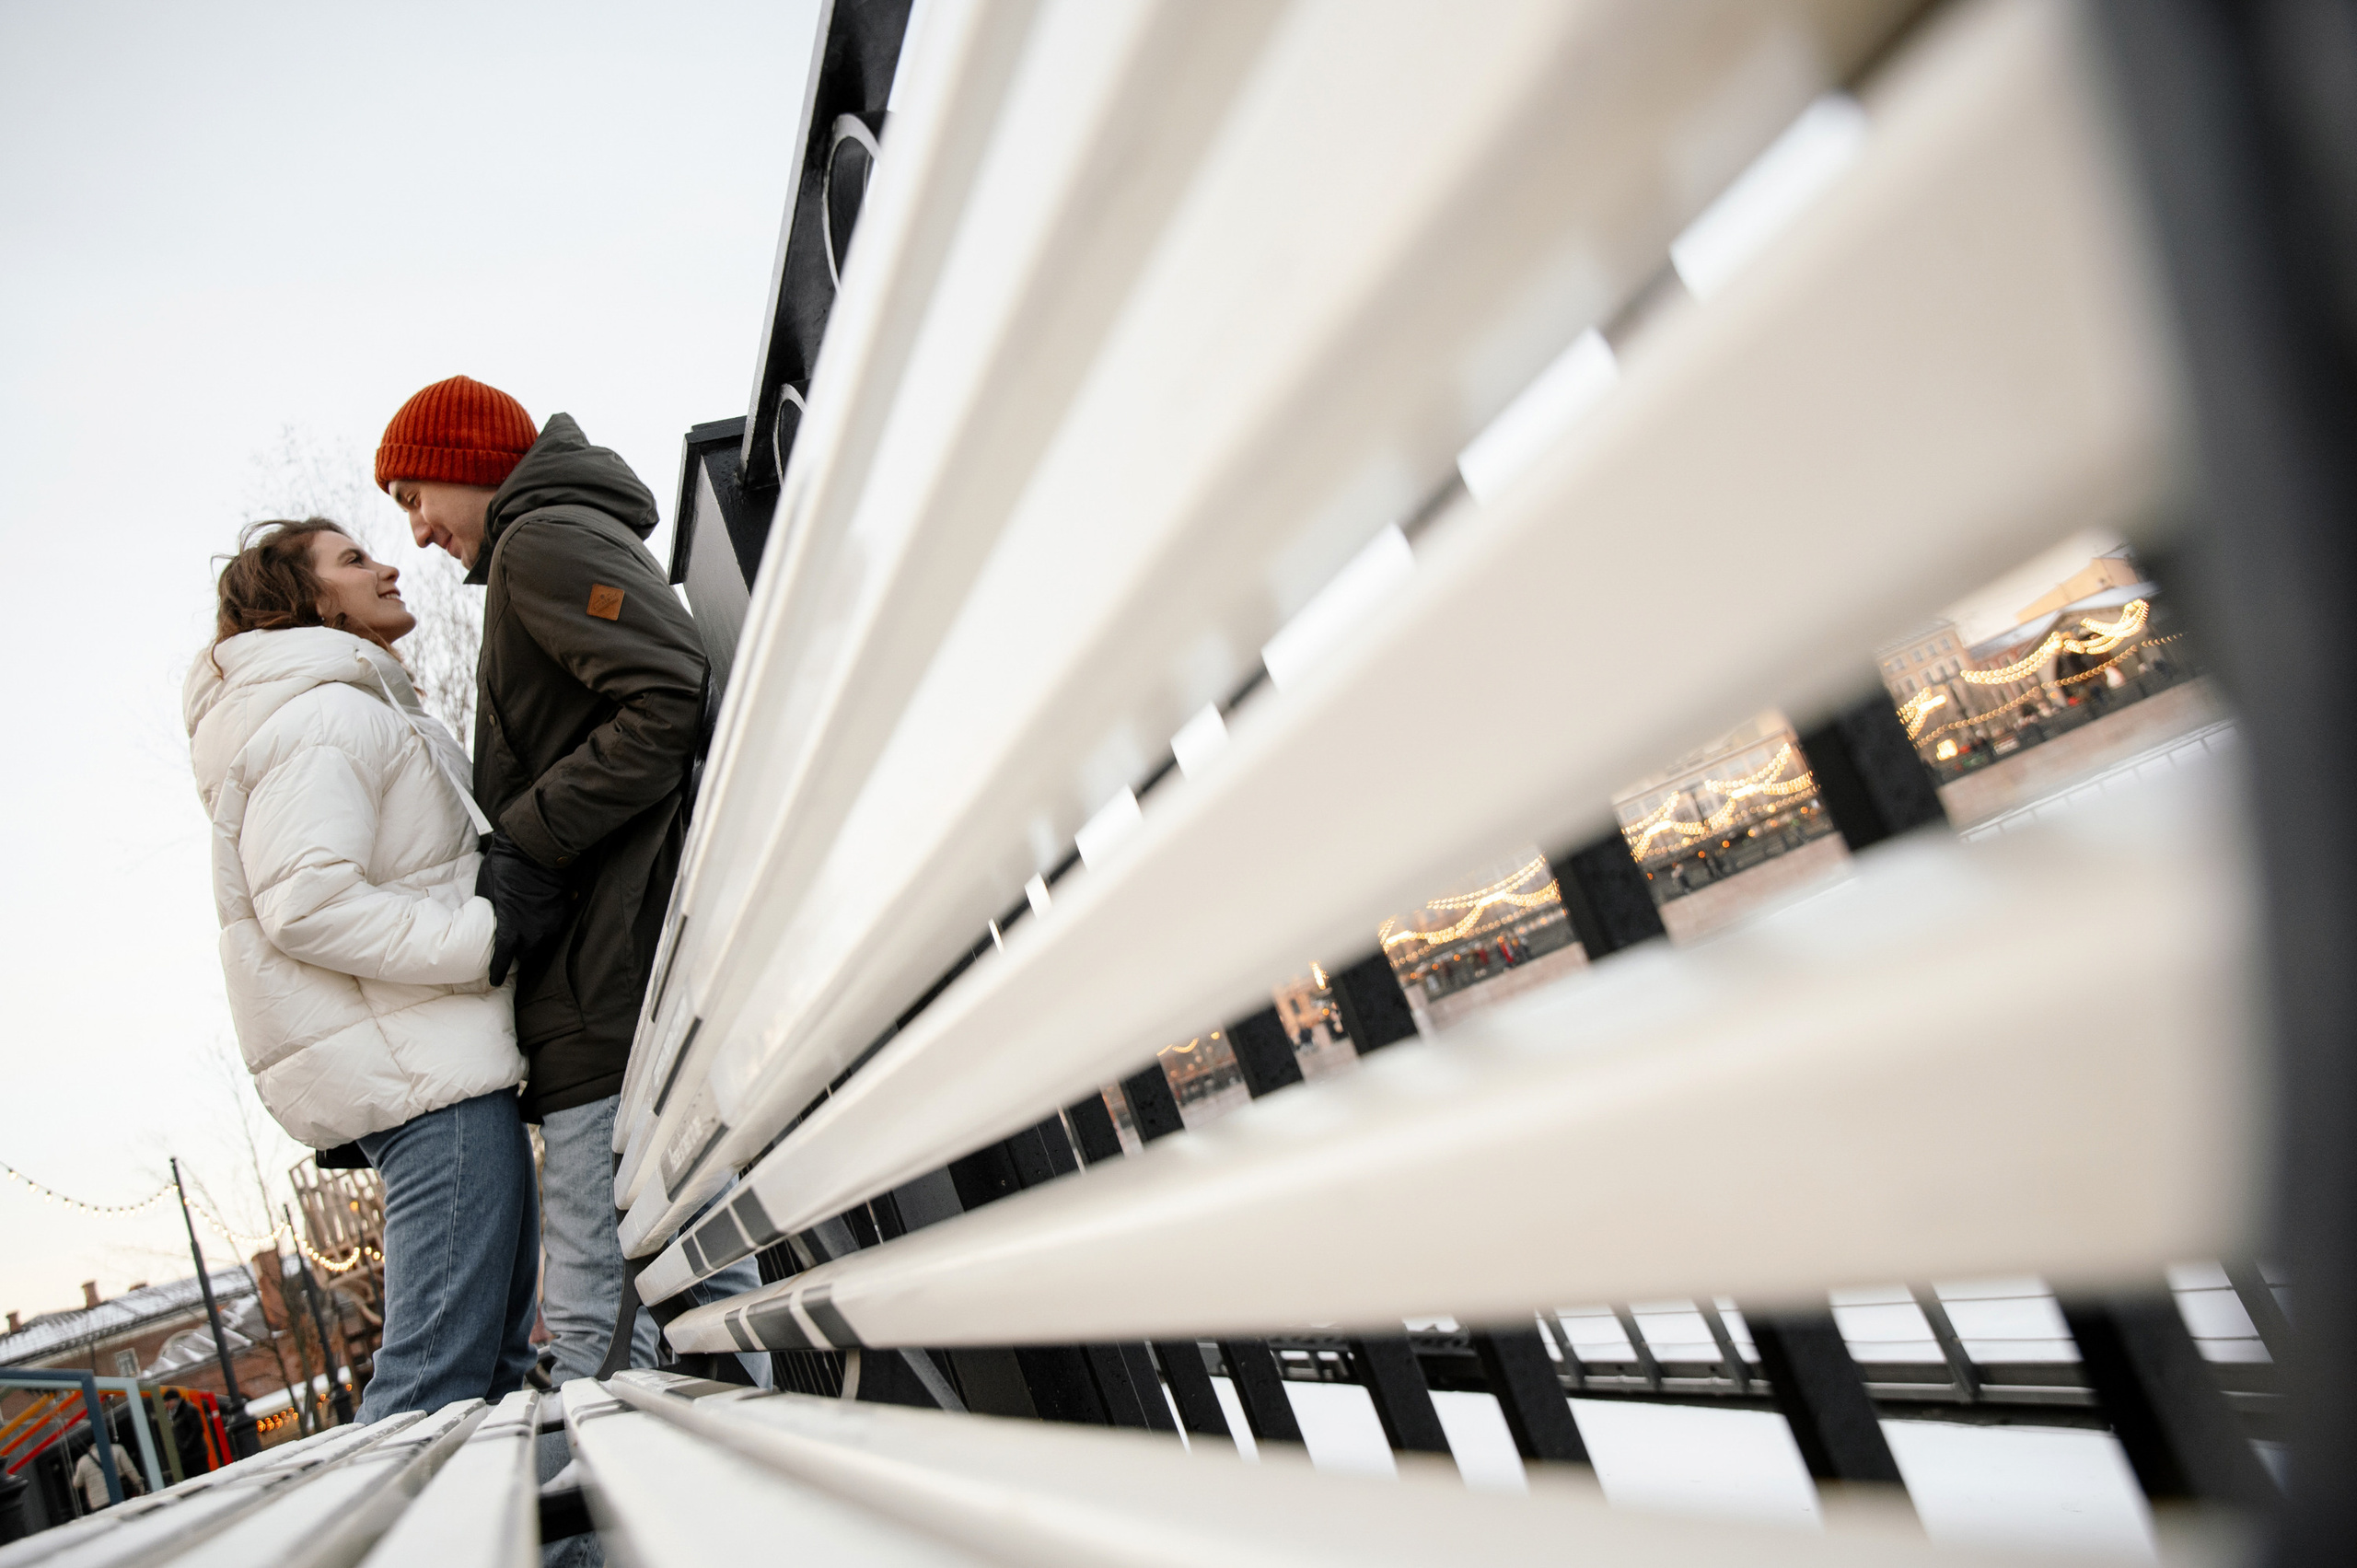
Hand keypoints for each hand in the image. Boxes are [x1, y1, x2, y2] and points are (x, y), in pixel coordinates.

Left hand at [477, 832, 573, 985]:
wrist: (534, 849)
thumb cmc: (504, 868)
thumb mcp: (487, 893)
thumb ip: (492, 916)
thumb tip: (492, 923)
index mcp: (510, 930)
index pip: (503, 961)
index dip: (498, 972)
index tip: (494, 979)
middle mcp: (533, 933)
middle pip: (526, 956)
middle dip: (517, 955)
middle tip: (510, 948)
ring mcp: (551, 924)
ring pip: (541, 944)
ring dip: (532, 942)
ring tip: (524, 932)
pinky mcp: (563, 912)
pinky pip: (553, 929)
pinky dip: (544, 927)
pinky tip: (537, 917)